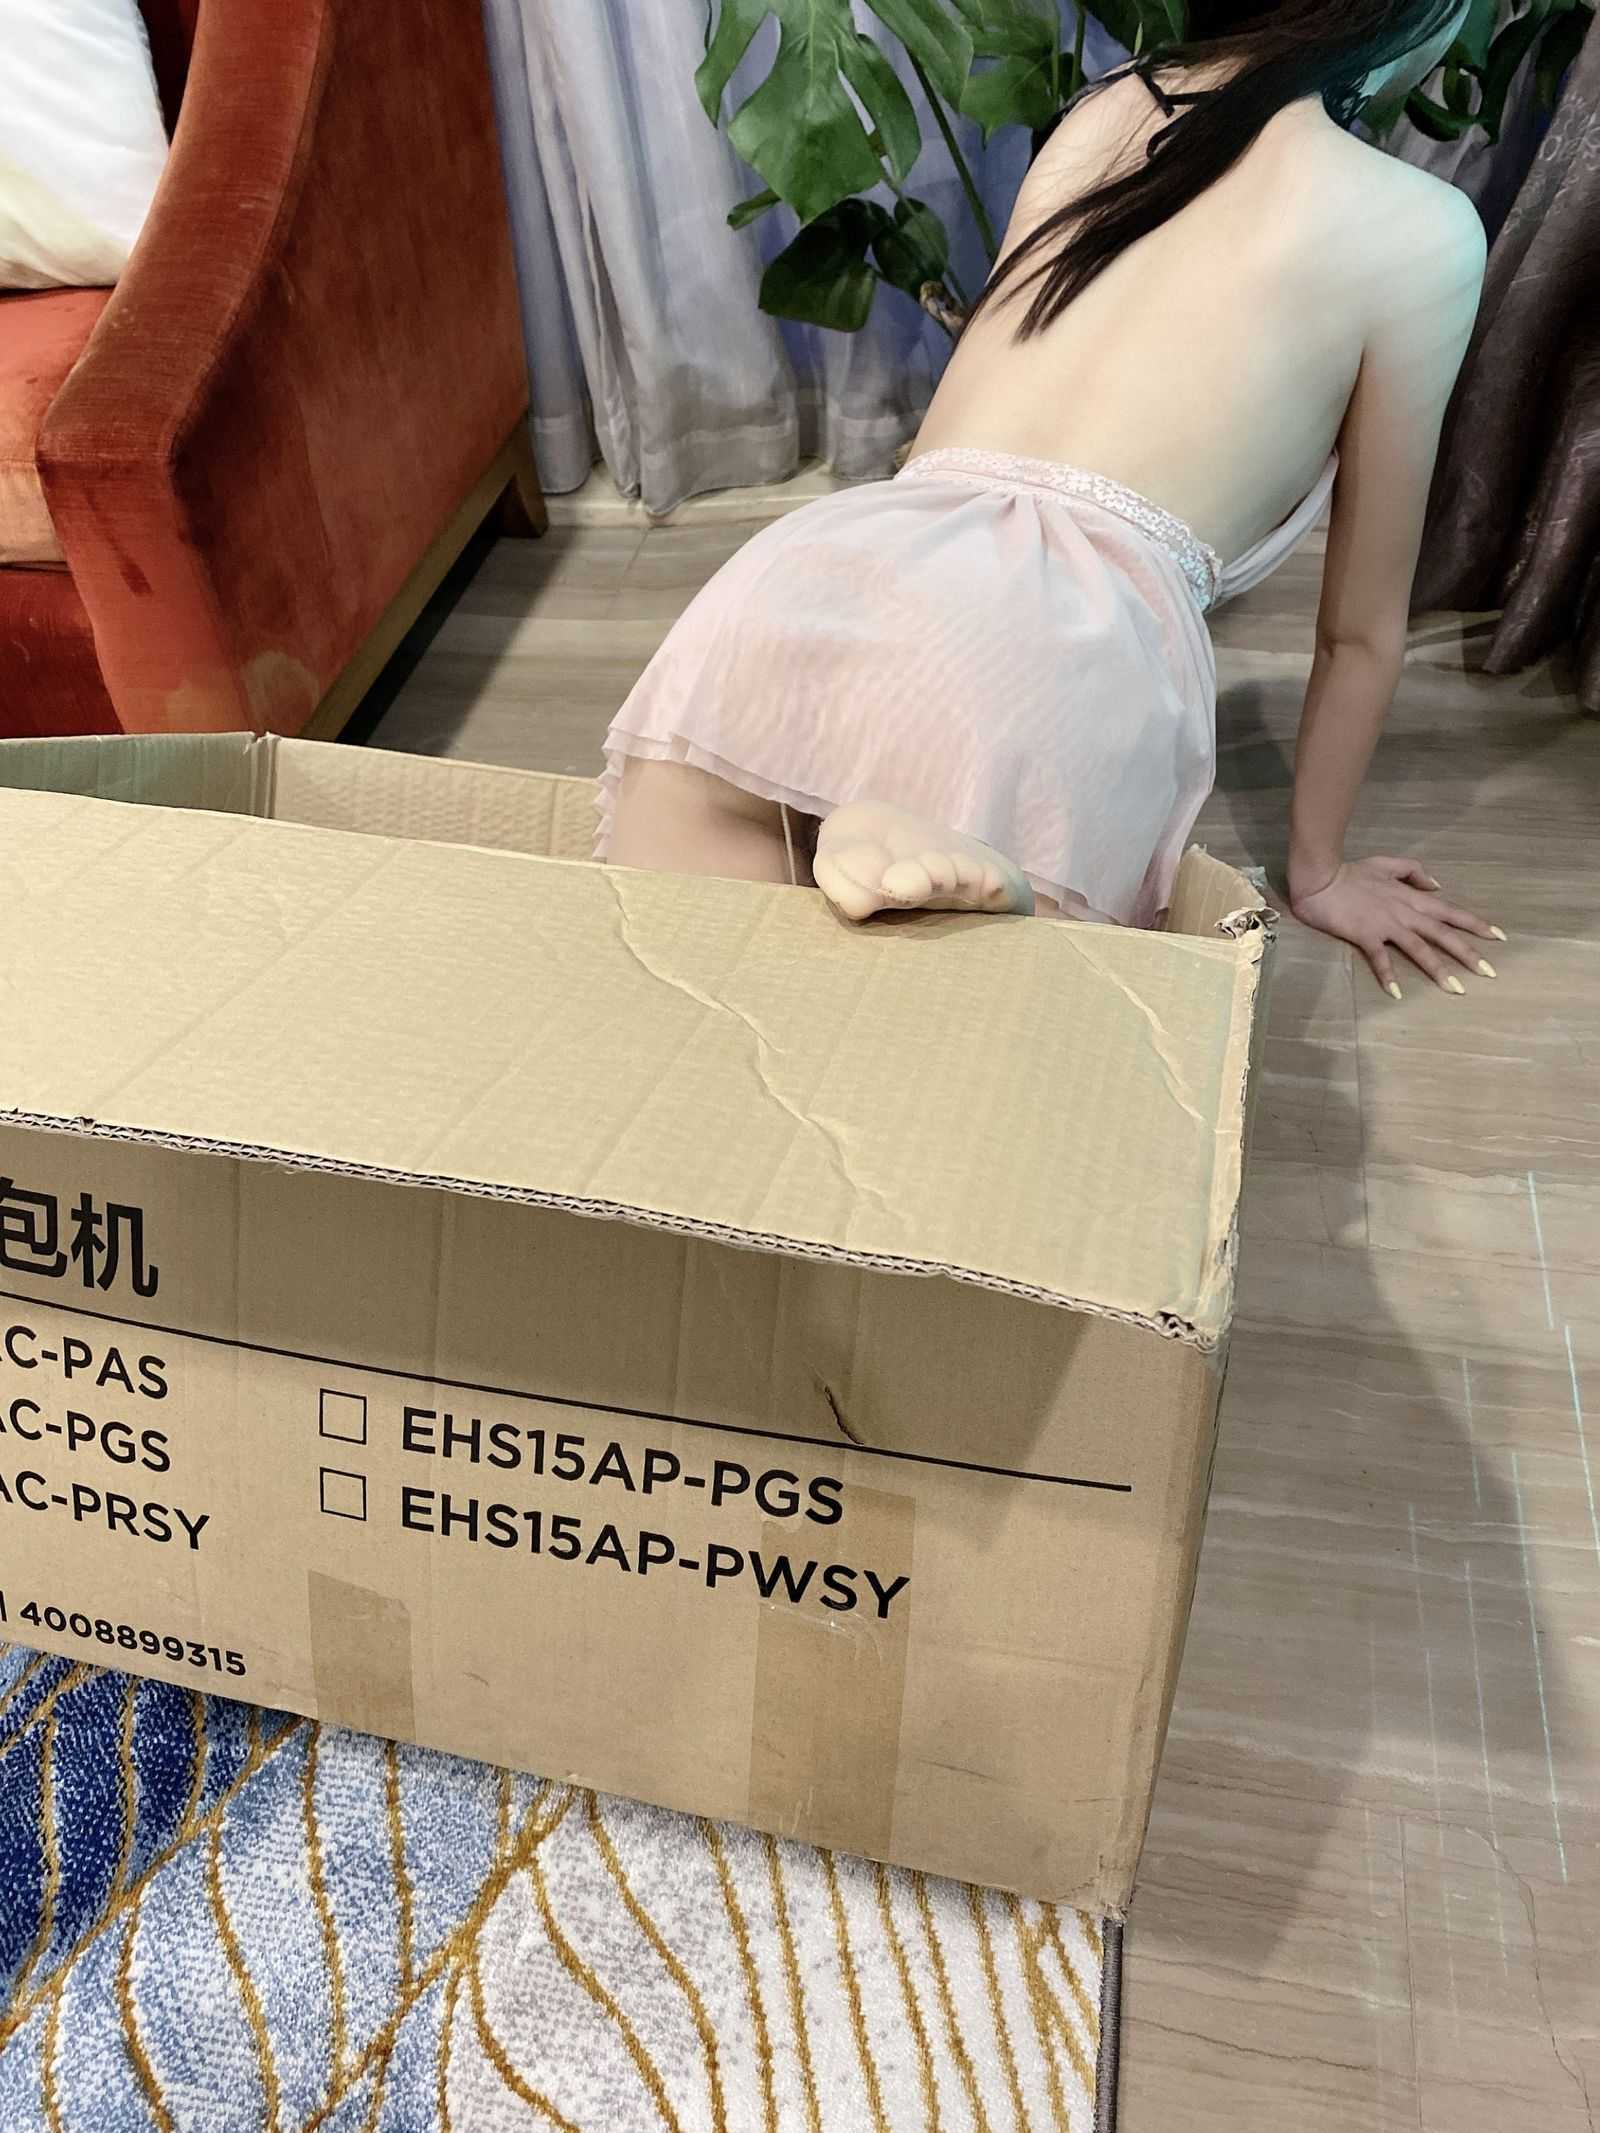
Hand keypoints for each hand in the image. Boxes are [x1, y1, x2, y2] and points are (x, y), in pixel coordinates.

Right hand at [1289, 857, 1503, 996]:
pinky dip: (1388, 975)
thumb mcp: (1387, 864)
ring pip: (1420, 949)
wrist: (1321, 877)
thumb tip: (1437, 885)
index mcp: (1412, 897)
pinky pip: (1380, 959)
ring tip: (1457, 989)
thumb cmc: (1351, 871)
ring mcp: (1386, 925)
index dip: (1476, 924)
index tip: (1500, 936)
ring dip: (1439, 969)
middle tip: (1490, 972)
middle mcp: (1406, 913)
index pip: (1451, 912)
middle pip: (1444, 934)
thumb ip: (1414, 872)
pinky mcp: (1365, 935)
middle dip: (1469, 953)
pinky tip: (1397, 993)